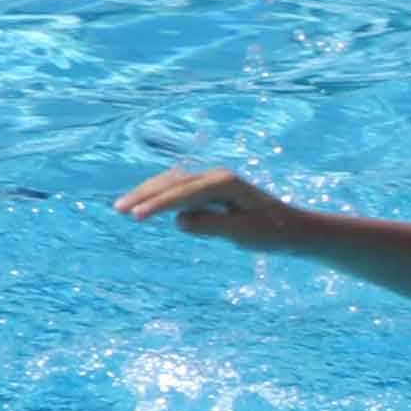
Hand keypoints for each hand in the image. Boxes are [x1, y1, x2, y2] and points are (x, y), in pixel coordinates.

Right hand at [116, 163, 300, 247]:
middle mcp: (216, 176)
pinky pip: (178, 189)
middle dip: (144, 194)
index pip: (183, 193)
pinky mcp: (210, 190)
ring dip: (147, 193)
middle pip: (172, 181)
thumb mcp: (243, 233)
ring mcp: (212, 181)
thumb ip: (212, 225)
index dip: (158, 204)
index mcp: (225, 183)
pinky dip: (159, 195)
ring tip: (124, 208)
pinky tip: (143, 204)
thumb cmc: (271, 232)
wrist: (292, 228)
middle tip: (118, 210)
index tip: (137, 217)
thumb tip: (179, 219)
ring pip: (172, 182)